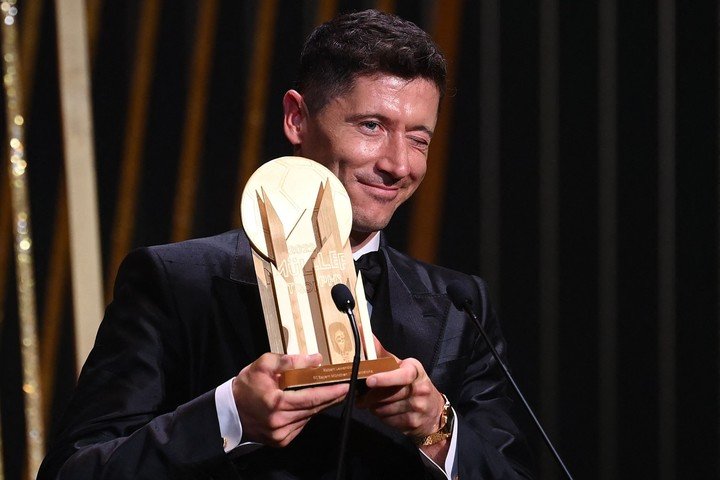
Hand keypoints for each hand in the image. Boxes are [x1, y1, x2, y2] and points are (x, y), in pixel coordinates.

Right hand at [232, 352, 348, 446]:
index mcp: (275, 403)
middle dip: (330, 398)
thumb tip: (315, 359)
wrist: (229, 410)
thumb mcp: (264, 364)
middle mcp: (279, 422)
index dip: (330, 392)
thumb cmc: (247, 385)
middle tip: (345, 388)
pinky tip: (308, 405)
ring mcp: (280, 434)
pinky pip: (301, 425)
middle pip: (313, 409)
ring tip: (329, 393)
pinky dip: (307, 414)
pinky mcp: (280, 441)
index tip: (345, 386)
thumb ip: (289, 360)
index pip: (311, 398)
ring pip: (308, 417)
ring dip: (319, 406)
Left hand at [357, 339, 444, 438]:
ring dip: (374, 407)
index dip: (386, 378)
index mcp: (415, 370)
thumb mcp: (399, 366)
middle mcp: (419, 388)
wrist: (433, 411)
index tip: (369, 380)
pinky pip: (388, 420)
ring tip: (375, 403)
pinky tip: (385, 412)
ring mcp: (418, 407)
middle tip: (360, 396)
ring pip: (384, 409)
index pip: (403, 375)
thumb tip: (361, 331)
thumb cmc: (411, 383)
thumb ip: (380, 352)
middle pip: (388, 394)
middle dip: (370, 397)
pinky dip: (381, 417)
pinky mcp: (413, 423)